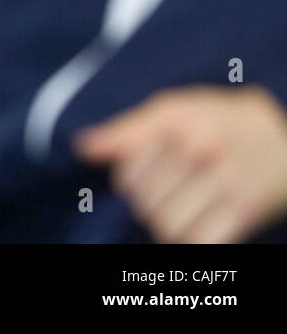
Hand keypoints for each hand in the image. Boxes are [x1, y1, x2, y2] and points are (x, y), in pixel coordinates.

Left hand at [74, 86, 286, 242]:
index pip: (126, 174)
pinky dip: (192, 238)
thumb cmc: (217, 120)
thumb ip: (126, 130)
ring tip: (179, 210)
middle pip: (144, 202)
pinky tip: (197, 225)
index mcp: (176, 122)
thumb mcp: (172, 109)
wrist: (282, 138)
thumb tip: (83, 148)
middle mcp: (200, 149)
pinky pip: (200, 240)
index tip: (143, 175)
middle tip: (166, 194)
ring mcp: (225, 180)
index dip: (128, 181)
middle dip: (148, 204)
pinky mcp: (246, 208)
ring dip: (167, 225)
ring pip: (167, 226)